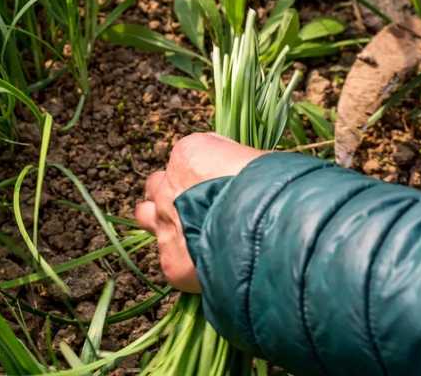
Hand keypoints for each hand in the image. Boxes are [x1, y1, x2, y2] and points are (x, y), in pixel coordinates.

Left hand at [135, 133, 264, 291]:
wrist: (270, 232)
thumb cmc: (273, 189)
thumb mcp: (260, 160)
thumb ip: (237, 166)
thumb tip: (244, 174)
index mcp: (190, 154)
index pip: (185, 158)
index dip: (201, 172)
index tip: (218, 181)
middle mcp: (169, 186)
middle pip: (156, 185)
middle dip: (170, 194)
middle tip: (194, 205)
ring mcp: (166, 225)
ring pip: (147, 218)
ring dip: (166, 223)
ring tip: (191, 235)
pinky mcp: (172, 262)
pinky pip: (171, 260)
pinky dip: (187, 262)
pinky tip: (210, 265)